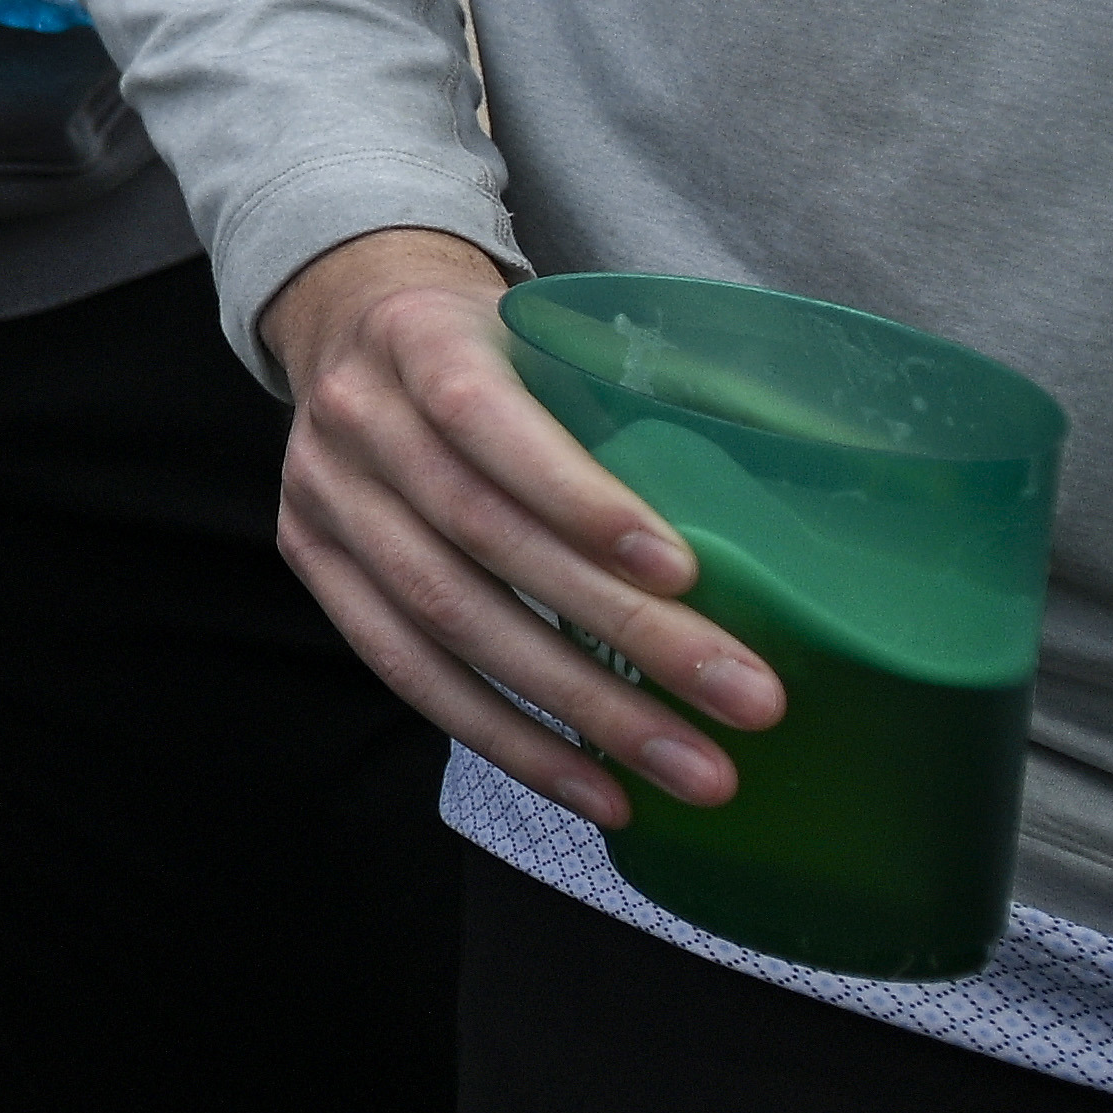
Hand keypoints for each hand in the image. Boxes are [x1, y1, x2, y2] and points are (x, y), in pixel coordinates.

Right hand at [269, 227, 774, 822]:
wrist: (349, 323)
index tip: (685, 571)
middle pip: (481, 540)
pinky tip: (595, 789)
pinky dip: (508, 739)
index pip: (483, 418)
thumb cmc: (492, 341)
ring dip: (578, 712)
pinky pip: (406, 672)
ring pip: (446, 623)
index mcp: (417, 339)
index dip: (576, 497)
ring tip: (691, 770)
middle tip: (748, 702)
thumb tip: (798, 474)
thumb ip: (630, 390)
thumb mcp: (547, 327)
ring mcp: (322, 498)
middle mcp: (355, 420)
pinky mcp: (314, 564)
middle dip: (620, 632)